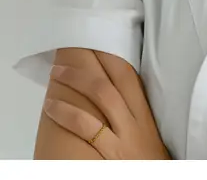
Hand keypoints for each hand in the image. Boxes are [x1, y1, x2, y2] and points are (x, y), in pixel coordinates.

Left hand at [43, 56, 170, 159]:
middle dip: (91, 63)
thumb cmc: (148, 166)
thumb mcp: (148, 138)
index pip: (129, 76)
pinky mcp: (112, 153)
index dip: (111, 57)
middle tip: (68, 56)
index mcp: (145, 115)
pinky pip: (87, 127)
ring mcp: (124, 136)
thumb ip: (135, 119)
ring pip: (101, 96)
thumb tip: (113, 100)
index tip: (95, 45)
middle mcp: (136, 121)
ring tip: (57, 73)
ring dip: (75, 80)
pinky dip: (67, 113)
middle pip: (114, 81)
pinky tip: (52, 106)